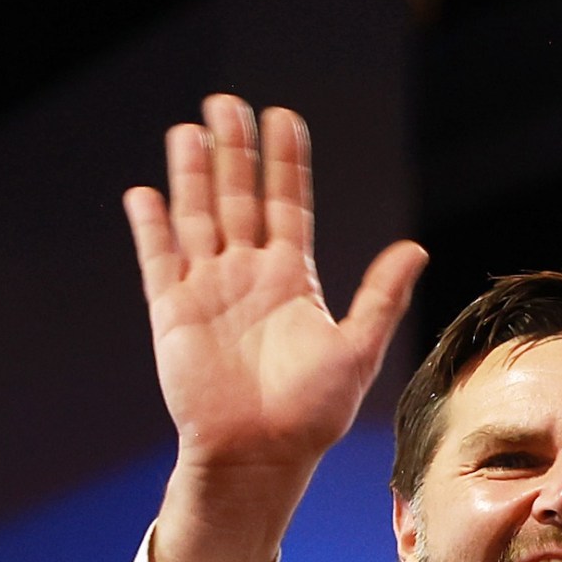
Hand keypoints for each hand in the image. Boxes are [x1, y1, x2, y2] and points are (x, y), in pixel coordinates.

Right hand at [125, 95, 425, 561]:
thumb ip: (381, 295)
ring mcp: (207, 290)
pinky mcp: (173, 313)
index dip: (284, 162)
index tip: (282, 117)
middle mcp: (247, 274)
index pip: (286, 203)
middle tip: (227, 102)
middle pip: (237, 197)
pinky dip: (151, 227)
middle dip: (234, 151)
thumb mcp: (358, 349)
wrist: (259, 459)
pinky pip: (159, 260)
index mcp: (291, 277)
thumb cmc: (312, 414)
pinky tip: (145, 192)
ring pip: (197, 217)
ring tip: (190, 129)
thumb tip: (416, 247)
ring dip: (192, 175)